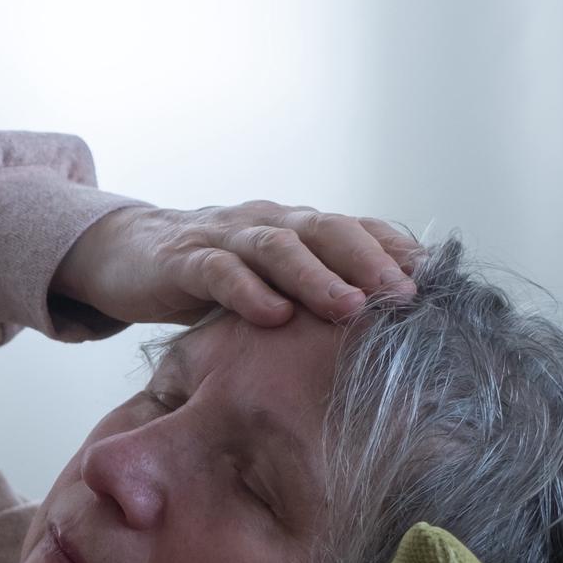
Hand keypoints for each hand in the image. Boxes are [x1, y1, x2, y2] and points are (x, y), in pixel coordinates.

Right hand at [57, 200, 422, 327]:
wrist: (123, 254)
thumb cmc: (206, 277)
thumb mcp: (266, 286)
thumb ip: (310, 298)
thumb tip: (378, 339)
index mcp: (294, 228)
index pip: (356, 230)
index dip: (396, 250)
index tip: (440, 283)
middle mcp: (267, 222)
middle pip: (328, 231)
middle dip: (370, 262)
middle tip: (404, 296)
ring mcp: (224, 237)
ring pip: (279, 246)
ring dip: (318, 277)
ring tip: (349, 307)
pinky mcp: (181, 259)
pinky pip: (219, 271)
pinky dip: (248, 291)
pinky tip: (271, 315)